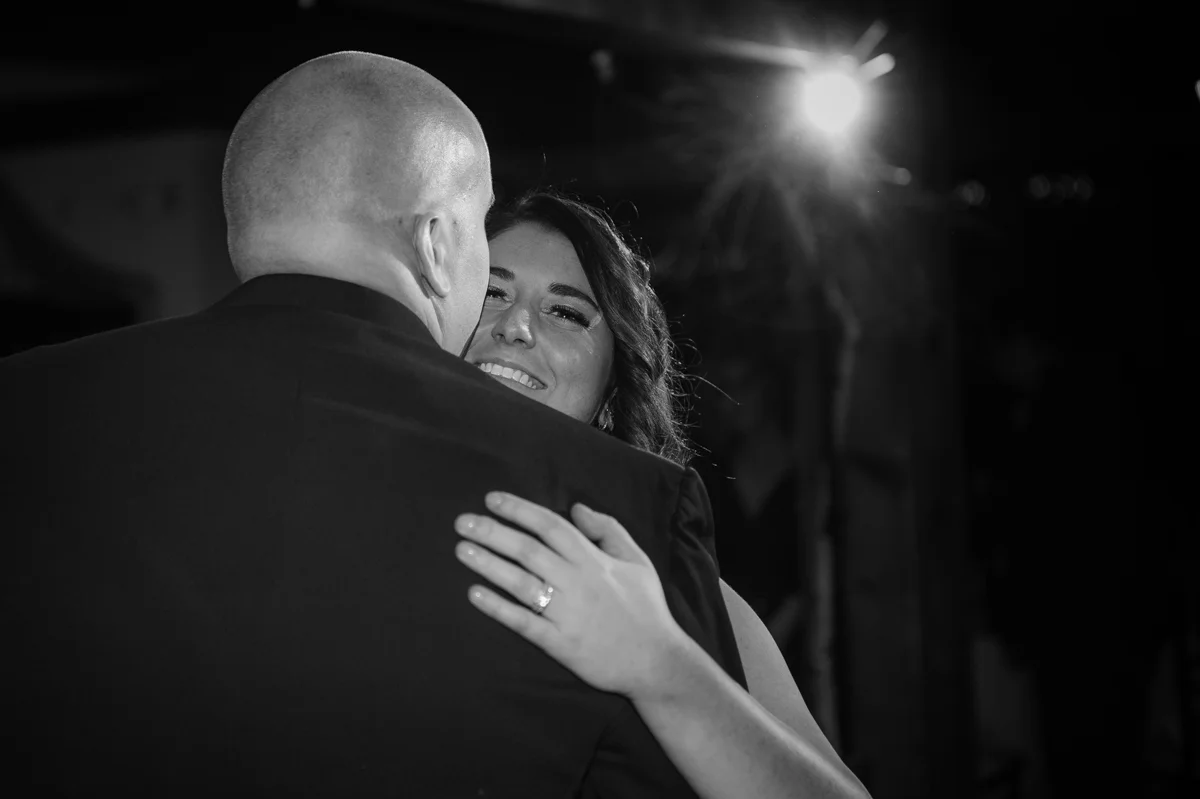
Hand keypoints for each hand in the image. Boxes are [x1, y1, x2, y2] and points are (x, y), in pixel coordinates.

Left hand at [454, 491, 688, 699]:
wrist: (655, 661)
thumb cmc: (646, 608)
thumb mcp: (637, 560)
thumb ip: (609, 530)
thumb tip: (576, 507)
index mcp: (594, 560)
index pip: (550, 526)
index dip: (520, 510)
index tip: (491, 499)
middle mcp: (577, 582)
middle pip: (528, 550)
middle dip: (493, 533)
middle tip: (462, 521)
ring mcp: (566, 613)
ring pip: (520, 582)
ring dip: (488, 564)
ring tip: (461, 549)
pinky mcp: (559, 643)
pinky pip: (523, 622)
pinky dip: (498, 608)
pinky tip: (474, 594)